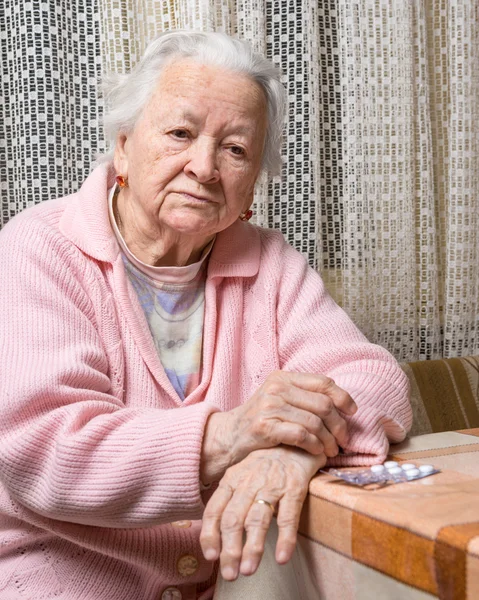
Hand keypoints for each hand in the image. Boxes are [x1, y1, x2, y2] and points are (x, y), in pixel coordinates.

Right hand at [200, 371, 355, 482]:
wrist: (229, 436)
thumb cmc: (260, 420)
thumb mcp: (279, 399)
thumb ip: (303, 396)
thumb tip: (341, 403)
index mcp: (283, 377)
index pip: (322, 382)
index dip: (343, 396)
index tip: (352, 411)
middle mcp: (276, 387)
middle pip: (323, 404)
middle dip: (339, 425)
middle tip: (343, 440)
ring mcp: (269, 406)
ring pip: (314, 422)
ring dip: (329, 440)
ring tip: (331, 450)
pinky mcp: (265, 426)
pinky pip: (301, 435)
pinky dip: (315, 445)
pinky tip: (317, 451)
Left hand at [200, 445, 325, 580]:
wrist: (294, 441)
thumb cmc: (264, 464)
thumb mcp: (240, 476)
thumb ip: (229, 501)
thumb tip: (215, 536)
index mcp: (232, 480)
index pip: (214, 509)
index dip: (210, 534)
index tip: (210, 556)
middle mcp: (248, 482)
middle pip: (234, 519)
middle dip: (230, 549)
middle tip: (230, 574)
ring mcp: (272, 485)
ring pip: (258, 519)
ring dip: (252, 547)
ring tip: (248, 570)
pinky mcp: (295, 487)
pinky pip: (289, 515)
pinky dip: (286, 538)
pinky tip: (283, 557)